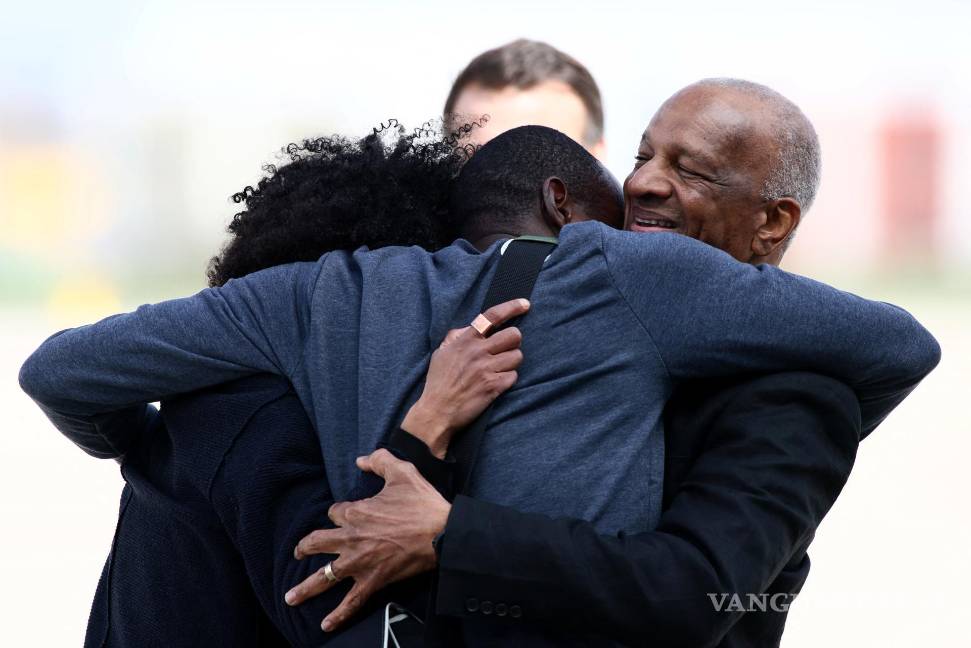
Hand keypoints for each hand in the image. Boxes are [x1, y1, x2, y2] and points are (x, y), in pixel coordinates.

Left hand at [286, 449, 450, 631]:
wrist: (443, 533)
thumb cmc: (423, 503)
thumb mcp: (402, 472)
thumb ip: (380, 461)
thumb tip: (362, 459)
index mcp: (355, 512)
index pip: (335, 512)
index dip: (341, 512)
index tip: (349, 514)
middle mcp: (351, 538)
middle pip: (316, 543)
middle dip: (305, 548)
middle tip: (299, 553)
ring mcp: (359, 562)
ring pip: (325, 576)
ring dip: (306, 589)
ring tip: (291, 597)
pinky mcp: (373, 581)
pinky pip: (351, 601)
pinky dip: (338, 614)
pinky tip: (325, 624)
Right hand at [401, 298, 528, 457]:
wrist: (436, 411)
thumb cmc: (438, 382)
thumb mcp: (441, 352)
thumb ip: (457, 337)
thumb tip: (471, 327)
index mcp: (465, 340)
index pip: (492, 316)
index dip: (512, 307)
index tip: (525, 304)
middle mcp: (477, 352)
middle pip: (514, 335)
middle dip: (513, 342)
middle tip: (505, 350)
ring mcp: (487, 369)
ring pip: (517, 356)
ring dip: (511, 362)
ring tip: (498, 369)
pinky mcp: (494, 387)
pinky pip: (514, 376)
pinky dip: (507, 380)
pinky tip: (496, 383)